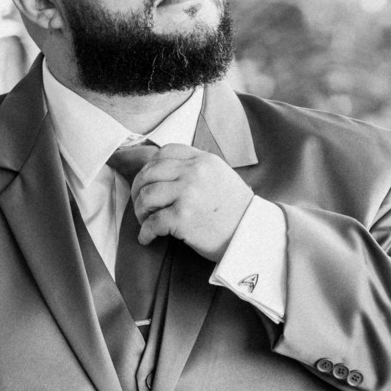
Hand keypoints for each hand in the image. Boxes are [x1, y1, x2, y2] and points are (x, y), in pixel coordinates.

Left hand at [128, 144, 252, 262]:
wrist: (252, 235)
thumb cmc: (236, 210)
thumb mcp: (221, 175)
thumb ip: (197, 168)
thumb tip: (165, 171)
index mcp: (203, 160)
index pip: (165, 152)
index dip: (150, 166)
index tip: (148, 181)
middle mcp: (194, 173)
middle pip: (149, 173)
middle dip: (139, 190)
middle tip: (141, 205)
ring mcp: (187, 194)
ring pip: (146, 196)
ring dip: (140, 211)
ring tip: (145, 221)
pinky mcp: (182, 218)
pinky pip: (152, 223)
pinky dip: (145, 233)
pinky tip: (147, 238)